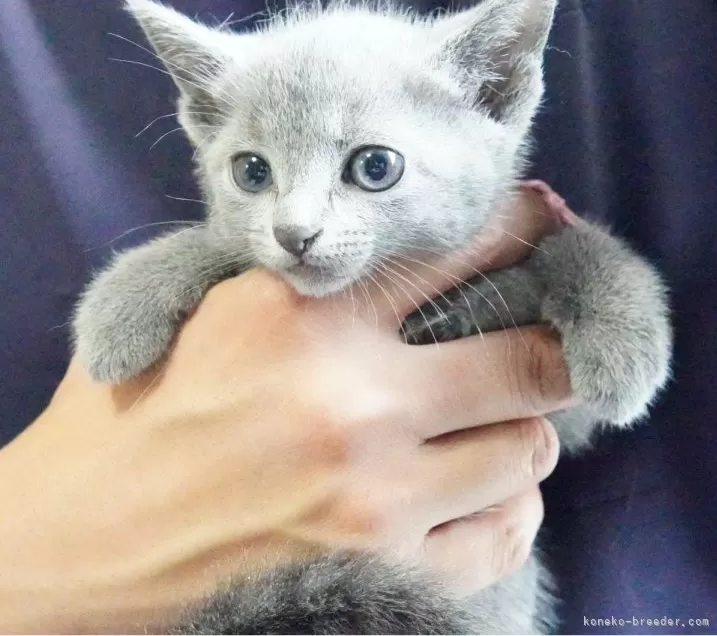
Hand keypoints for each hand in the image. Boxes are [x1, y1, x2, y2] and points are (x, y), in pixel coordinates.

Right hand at [0, 187, 572, 633]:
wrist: (83, 538)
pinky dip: (508, 506)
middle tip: (547, 338)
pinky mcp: (381, 572)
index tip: (538, 227)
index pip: (451, 256)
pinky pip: (503, 537)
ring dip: (522, 429)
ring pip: (526, 451)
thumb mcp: (198, 306)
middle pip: (526, 362)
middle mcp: (353, 403)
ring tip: (495, 421)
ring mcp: (374, 498)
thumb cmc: (132, 412)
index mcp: (302, 316)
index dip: (513, 234)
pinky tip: (482, 488)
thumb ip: (298, 277)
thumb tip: (395, 256)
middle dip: (551, 343)